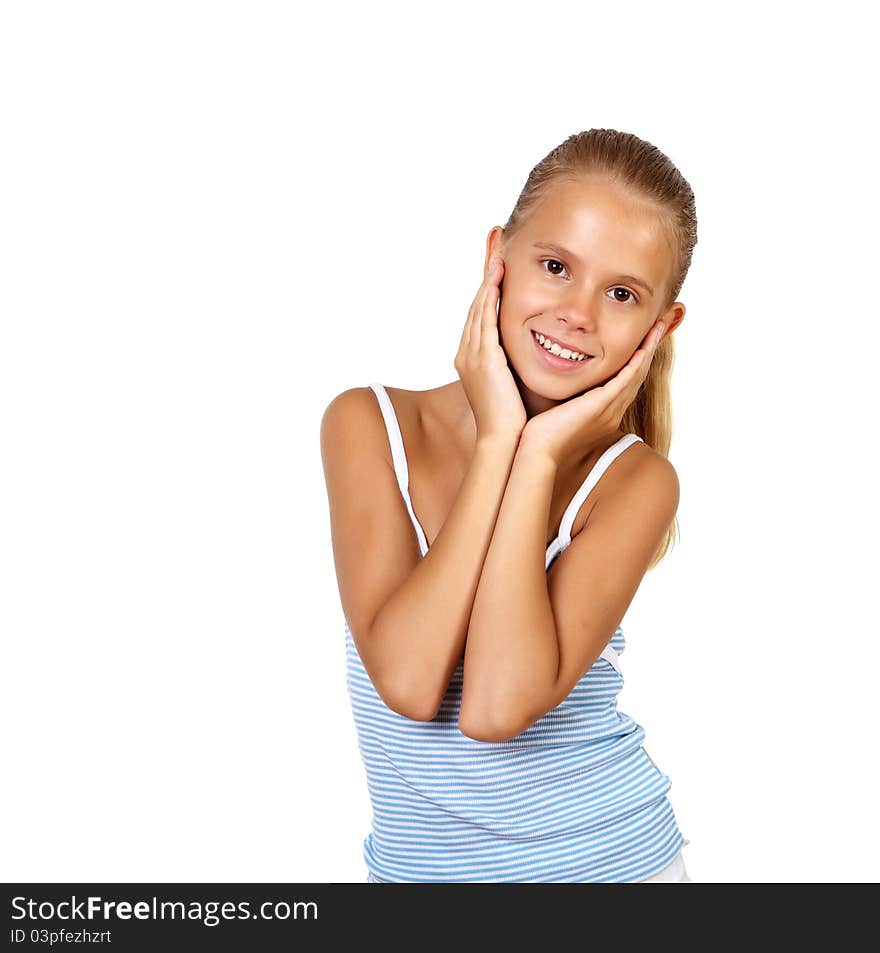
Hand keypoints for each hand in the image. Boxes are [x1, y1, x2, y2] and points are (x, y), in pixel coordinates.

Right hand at [454, 255, 526, 443]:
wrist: (504, 441)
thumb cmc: (514, 419)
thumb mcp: (513, 384)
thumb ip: (517, 364)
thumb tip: (536, 351)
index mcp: (474, 359)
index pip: (482, 313)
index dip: (489, 285)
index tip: (498, 261)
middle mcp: (468, 353)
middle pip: (477, 302)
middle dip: (486, 270)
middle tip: (494, 240)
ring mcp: (472, 355)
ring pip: (479, 307)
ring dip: (488, 276)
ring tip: (497, 249)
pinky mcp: (483, 359)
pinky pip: (484, 321)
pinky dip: (489, 298)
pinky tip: (497, 279)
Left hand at [519, 319, 665, 465]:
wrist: (538, 450)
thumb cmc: (541, 431)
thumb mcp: (560, 409)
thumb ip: (568, 395)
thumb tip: (561, 377)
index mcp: (604, 414)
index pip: (627, 383)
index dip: (638, 361)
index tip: (643, 340)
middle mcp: (612, 413)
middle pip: (638, 376)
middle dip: (649, 351)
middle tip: (659, 327)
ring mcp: (610, 410)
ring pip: (636, 375)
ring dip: (648, 350)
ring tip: (657, 328)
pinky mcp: (602, 406)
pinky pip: (625, 380)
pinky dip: (636, 363)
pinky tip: (643, 348)